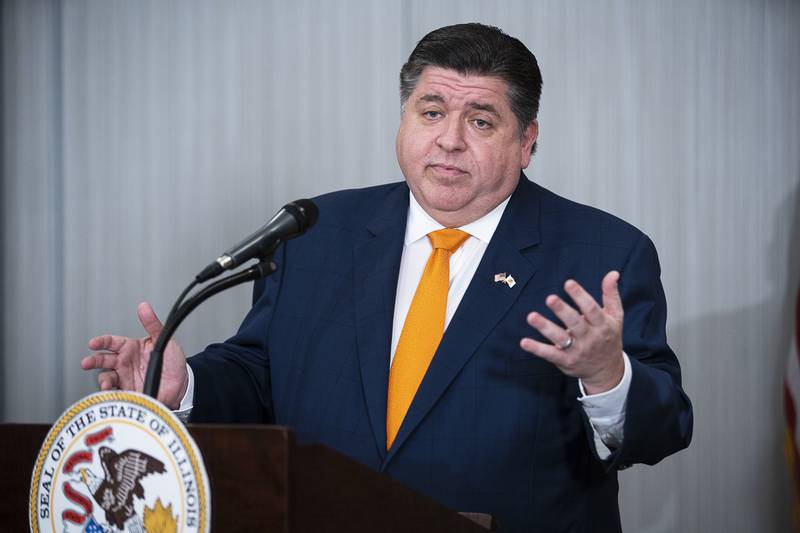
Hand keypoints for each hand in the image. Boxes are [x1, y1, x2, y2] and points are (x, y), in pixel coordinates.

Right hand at [80, 302, 188, 408]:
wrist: (182, 384)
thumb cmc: (172, 361)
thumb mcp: (163, 340)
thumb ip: (152, 324)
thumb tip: (144, 307)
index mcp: (130, 348)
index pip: (111, 342)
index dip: (101, 341)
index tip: (93, 343)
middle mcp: (124, 362)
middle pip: (103, 360)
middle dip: (93, 361)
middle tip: (86, 363)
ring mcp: (125, 378)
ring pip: (106, 377)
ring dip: (103, 381)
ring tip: (106, 384)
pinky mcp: (128, 392)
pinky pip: (116, 394)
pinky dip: (112, 395)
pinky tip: (113, 395)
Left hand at [520, 271, 623, 393]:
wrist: (607, 370)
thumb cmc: (609, 337)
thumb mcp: (615, 317)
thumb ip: (611, 295)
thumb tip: (613, 273)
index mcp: (602, 325)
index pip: (591, 309)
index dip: (580, 296)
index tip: (568, 283)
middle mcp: (590, 338)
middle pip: (575, 323)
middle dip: (562, 310)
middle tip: (550, 298)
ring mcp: (577, 351)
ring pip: (560, 338)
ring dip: (545, 327)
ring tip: (531, 316)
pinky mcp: (566, 361)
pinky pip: (550, 355)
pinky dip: (537, 349)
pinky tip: (524, 342)